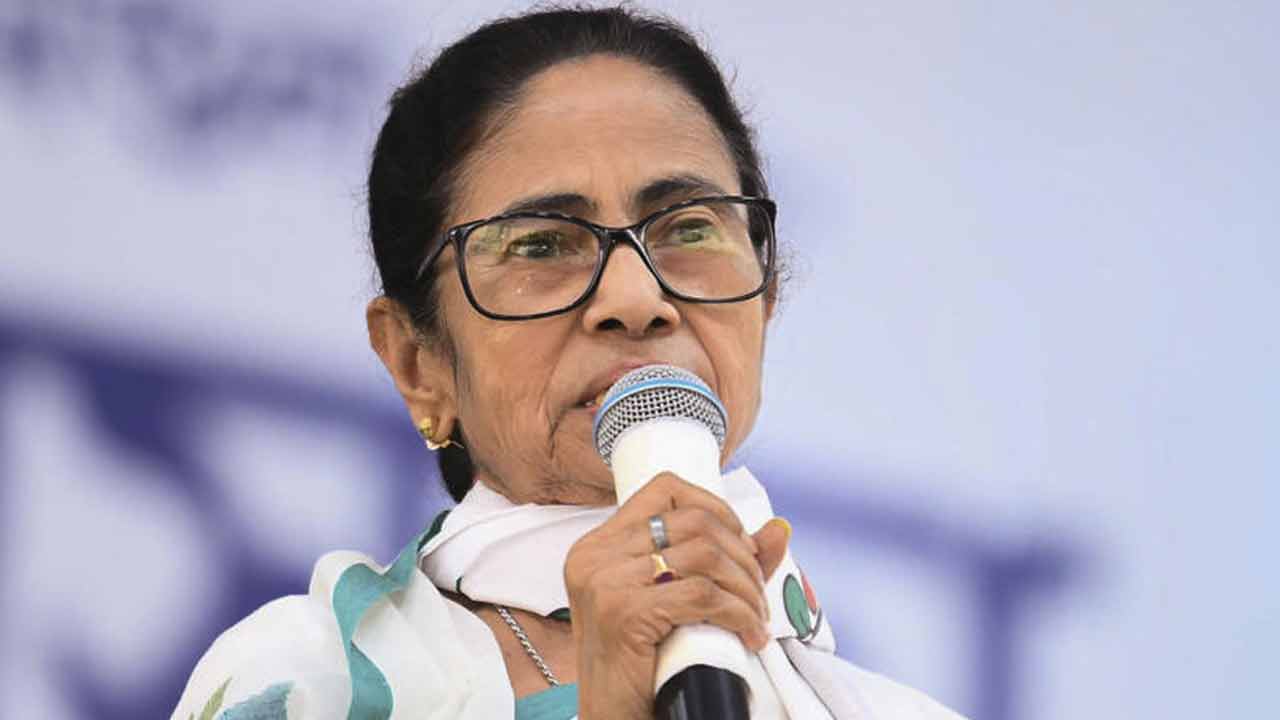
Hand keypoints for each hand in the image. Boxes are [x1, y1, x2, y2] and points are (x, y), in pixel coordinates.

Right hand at [564, 472, 790, 719]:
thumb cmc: (640, 667)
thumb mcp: (674, 604)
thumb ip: (721, 564)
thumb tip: (778, 530)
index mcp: (599, 545)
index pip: (663, 489)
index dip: (715, 508)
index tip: (741, 545)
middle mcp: (594, 555)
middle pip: (694, 522)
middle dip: (742, 556)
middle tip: (757, 593)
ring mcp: (604, 582)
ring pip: (704, 556)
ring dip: (745, 588)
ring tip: (755, 617)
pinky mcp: (623, 612)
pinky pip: (702, 596)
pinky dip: (739, 614)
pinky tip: (748, 635)